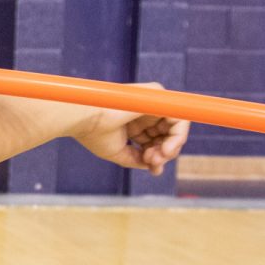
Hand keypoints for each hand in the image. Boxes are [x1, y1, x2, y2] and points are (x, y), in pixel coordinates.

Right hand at [73, 85, 189, 175]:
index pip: (157, 140)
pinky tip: (165, 150)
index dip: (157, 155)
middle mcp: (145, 112)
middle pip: (168, 135)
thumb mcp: (119, 152)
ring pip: (177, 128)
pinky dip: (178, 137)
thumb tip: (156, 168)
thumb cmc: (94, 132)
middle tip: (154, 163)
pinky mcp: (157, 95)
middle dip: (165, 153)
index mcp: (135, 122)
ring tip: (157, 158)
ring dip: (171, 148)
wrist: (84, 118)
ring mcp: (152, 103)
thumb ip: (137, 159)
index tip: (150, 165)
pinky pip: (181, 116)